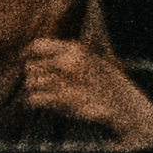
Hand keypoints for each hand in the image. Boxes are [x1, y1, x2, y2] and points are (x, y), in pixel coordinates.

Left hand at [0, 36, 152, 146]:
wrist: (126, 106)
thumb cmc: (106, 84)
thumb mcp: (89, 60)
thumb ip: (64, 56)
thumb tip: (31, 56)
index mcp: (75, 49)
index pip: (36, 46)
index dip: (28, 55)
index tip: (27, 62)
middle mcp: (69, 62)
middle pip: (31, 65)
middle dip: (32, 75)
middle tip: (41, 83)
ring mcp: (67, 81)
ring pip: (30, 82)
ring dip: (33, 89)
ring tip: (44, 93)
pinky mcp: (65, 101)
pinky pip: (34, 99)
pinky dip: (33, 102)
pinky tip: (40, 103)